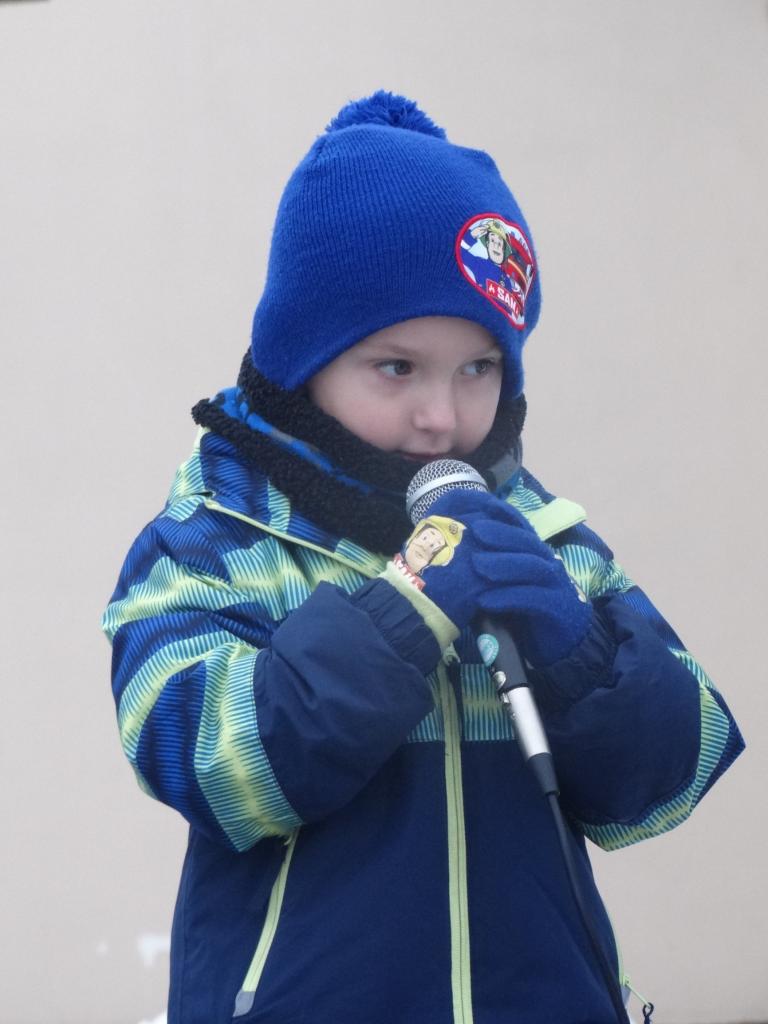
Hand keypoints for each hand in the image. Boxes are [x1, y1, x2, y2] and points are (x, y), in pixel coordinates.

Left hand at [396, 490, 591, 666]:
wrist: (559, 648)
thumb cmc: (525, 613)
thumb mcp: (505, 586)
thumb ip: (489, 572)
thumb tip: (454, 554)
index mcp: (535, 554)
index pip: (520, 528)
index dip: (501, 517)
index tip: (474, 511)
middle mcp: (549, 564)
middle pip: (527, 543)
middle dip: (501, 534)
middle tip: (474, 530)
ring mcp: (557, 586)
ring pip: (532, 567)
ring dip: (503, 564)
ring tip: (476, 564)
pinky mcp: (559, 609)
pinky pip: (534, 599)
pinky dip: (508, 597)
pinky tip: (484, 600)